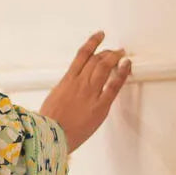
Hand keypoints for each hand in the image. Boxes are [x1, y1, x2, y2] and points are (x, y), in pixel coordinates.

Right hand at [41, 31, 131, 153]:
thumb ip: (64, 90)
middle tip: (114, 51)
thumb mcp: (52, 100)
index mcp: (66, 81)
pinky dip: (122, 73)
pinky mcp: (100, 106)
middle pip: (96, 59)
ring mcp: (90, 93)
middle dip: (106, 52)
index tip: (99, 36)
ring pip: (104, 67)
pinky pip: (114, 85)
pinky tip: (127, 65)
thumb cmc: (48, 123)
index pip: (82, 55)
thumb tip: (71, 87)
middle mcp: (79, 83)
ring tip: (121, 54)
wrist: (50, 137)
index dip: (92, 43)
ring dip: (115, 57)